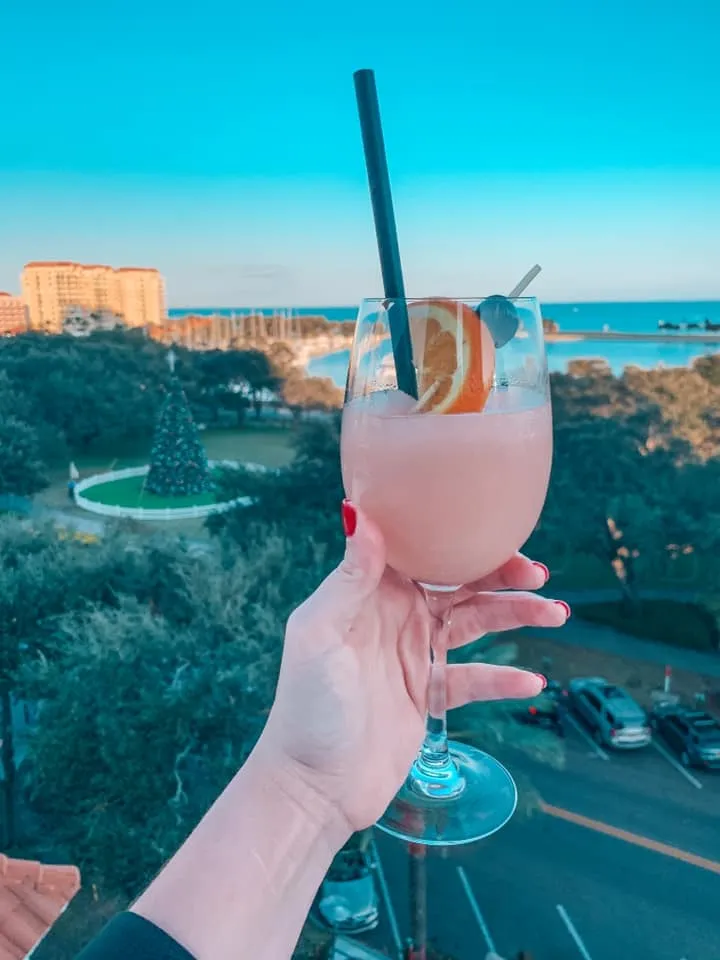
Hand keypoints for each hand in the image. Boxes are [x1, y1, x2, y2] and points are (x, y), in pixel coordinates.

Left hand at [259, 503, 567, 833]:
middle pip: (456, 585)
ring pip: (472, 624)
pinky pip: (472, 678)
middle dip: (498, 576)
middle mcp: (394, 616)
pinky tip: (531, 681)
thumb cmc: (307, 705)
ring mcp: (413, 655)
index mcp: (369, 593)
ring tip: (554, 614)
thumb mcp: (321, 634)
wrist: (315, 785)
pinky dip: (502, 678)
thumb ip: (350, 577)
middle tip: (538, 575)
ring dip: (513, 617)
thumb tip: (359, 512)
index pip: (421, 553)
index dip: (460, 540)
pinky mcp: (427, 694)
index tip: (500, 537)